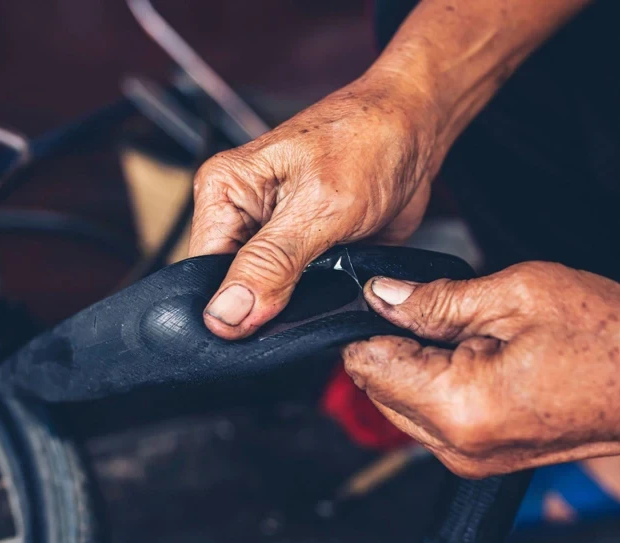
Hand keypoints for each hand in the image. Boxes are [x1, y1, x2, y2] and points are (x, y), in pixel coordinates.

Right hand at [189, 74, 438, 338]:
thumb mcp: (319, 206)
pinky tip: (335, 293)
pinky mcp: (305, 252)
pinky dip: (316, 303)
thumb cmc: (369, 140)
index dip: (228, 311)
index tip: (257, 335)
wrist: (417, 130)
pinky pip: (298, 295)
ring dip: (294, 308)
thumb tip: (226, 315)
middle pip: (232, 291)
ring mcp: (273, 236)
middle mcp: (242, 215)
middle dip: (264, 311)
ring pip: (266, 298)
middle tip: (303, 309)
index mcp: (223, 192)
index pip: (202, 273)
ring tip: (326, 293)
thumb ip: (271, 263)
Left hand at [342, 262, 619, 477]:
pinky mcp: (487, 456)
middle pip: (381, 388)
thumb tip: (382, 295)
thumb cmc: (614, 341)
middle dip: (396, 342)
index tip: (395, 293)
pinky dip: (445, 380)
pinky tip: (486, 352)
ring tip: (478, 329)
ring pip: (407, 402)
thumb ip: (435, 300)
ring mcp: (473, 458)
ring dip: (422, 361)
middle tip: (446, 304)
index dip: (372, 322)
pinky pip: (438, 415)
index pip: (368, 366)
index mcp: (458, 408)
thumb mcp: (516, 294)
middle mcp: (458, 447)